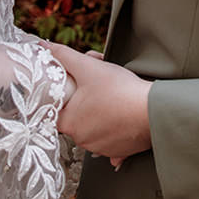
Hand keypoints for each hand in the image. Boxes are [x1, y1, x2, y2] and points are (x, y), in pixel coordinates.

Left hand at [43, 42, 151, 161]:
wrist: (152, 110)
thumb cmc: (120, 90)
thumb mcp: (89, 67)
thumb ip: (65, 56)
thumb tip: (45, 47)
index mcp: (70, 123)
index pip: (54, 111)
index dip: (62, 95)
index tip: (71, 86)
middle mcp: (82, 140)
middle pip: (75, 117)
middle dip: (83, 99)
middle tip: (95, 82)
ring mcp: (101, 148)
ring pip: (93, 127)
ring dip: (99, 113)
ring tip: (111, 94)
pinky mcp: (119, 151)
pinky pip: (111, 139)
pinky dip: (114, 130)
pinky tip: (120, 119)